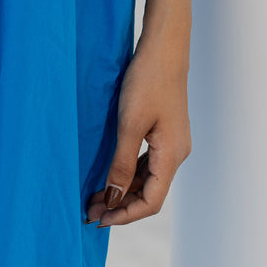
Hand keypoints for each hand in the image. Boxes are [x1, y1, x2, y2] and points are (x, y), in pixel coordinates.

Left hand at [84, 30, 191, 226]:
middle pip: (150, 193)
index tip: (98, 219)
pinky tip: (112, 174)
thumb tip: (114, 198)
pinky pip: (148, 162)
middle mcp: (176, 154)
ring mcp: (172, 142)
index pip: (151, 202)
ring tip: (95, 196)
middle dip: (120, 205)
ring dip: (123, 190)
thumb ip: (122, 164)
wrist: (164, 47)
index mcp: (172, 156)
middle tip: (90, 210)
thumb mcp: (130, 124)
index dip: (125, 215)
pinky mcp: (166, 131)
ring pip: (148, 178)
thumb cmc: (147, 80)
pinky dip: (129, 173)